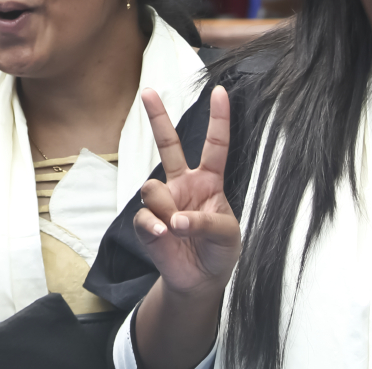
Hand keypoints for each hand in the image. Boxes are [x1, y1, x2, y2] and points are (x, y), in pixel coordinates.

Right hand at [133, 87, 240, 295]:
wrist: (200, 280)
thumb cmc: (219, 250)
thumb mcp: (227, 234)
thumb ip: (205, 222)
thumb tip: (174, 219)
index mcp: (208, 181)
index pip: (215, 146)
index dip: (218, 119)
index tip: (220, 92)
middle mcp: (183, 184)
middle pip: (168, 144)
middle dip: (157, 116)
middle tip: (147, 91)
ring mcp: (163, 202)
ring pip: (152, 188)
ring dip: (164, 207)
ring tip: (176, 229)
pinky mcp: (148, 223)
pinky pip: (144, 216)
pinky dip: (154, 227)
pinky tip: (163, 236)